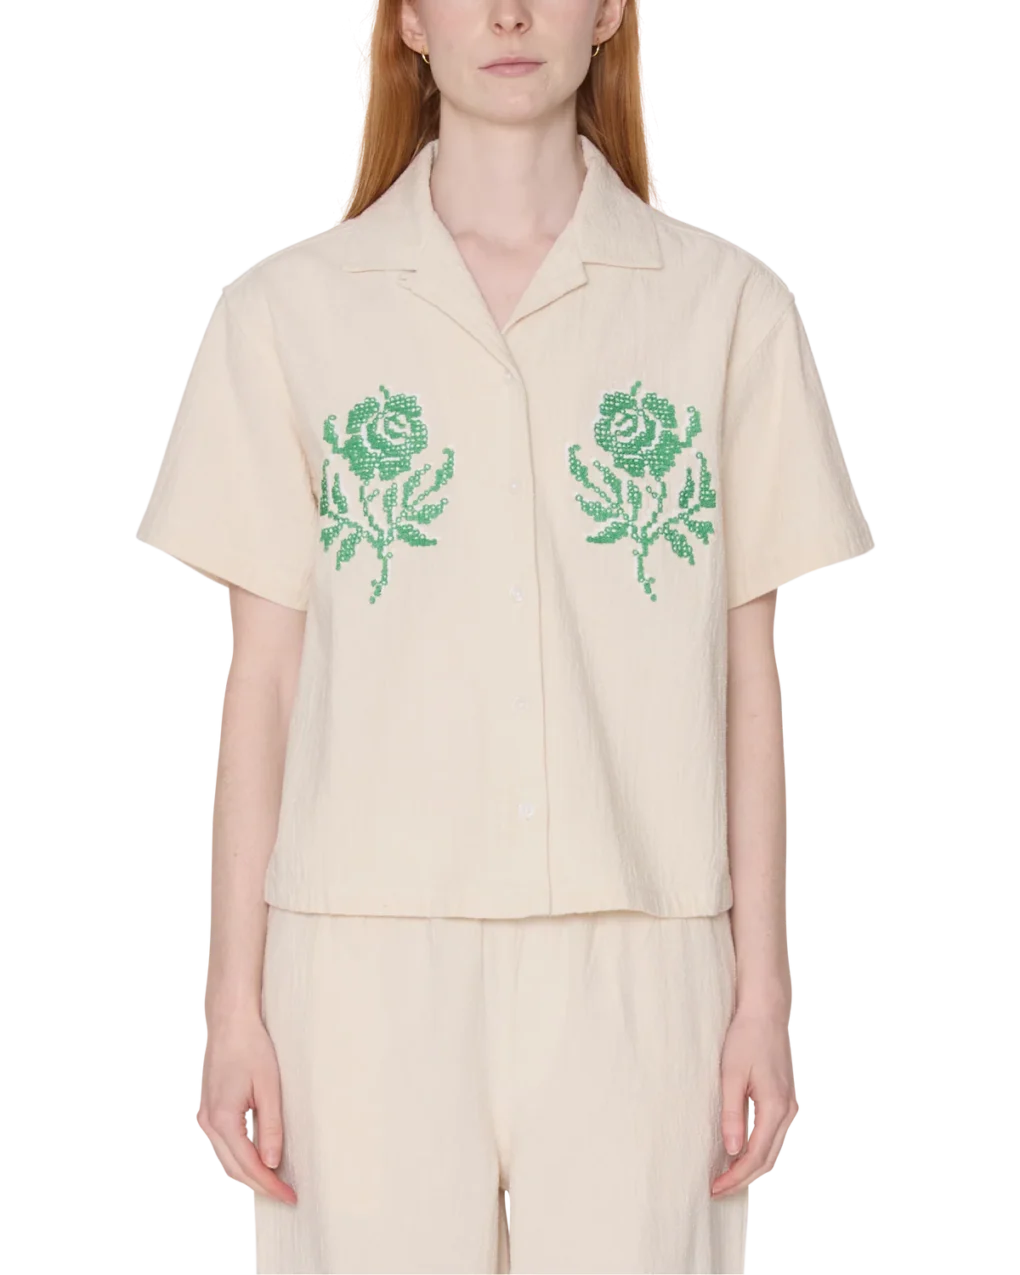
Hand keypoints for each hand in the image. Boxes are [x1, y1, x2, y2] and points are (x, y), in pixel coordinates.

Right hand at [195, 1012, 297, 1204]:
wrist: (230, 1023)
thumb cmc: (251, 1047)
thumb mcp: (269, 1086)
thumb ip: (270, 1126)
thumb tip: (273, 1162)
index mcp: (223, 1118)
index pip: (249, 1164)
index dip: (270, 1184)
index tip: (290, 1196)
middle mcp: (208, 1123)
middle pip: (234, 1169)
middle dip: (261, 1186)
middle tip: (287, 1195)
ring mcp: (205, 1118)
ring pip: (226, 1160)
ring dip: (249, 1174)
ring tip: (275, 1183)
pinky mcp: (208, 1111)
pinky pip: (222, 1146)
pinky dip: (240, 1158)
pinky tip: (257, 1160)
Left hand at [711, 1006, 799, 1197]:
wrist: (766, 1012)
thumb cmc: (747, 1037)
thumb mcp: (731, 1075)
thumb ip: (731, 1114)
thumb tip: (731, 1150)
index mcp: (775, 1108)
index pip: (755, 1157)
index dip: (735, 1177)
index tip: (715, 1187)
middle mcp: (787, 1111)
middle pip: (767, 1160)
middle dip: (742, 1179)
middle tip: (717, 1190)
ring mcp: (789, 1106)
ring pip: (773, 1150)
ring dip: (751, 1167)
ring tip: (726, 1176)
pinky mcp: (785, 1100)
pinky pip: (774, 1135)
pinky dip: (759, 1150)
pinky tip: (741, 1151)